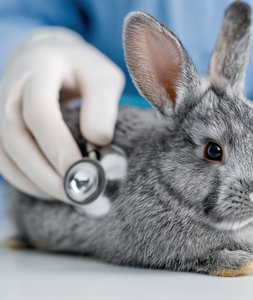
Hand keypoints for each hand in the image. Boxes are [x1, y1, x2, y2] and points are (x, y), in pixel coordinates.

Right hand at [0, 27, 124, 201]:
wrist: (49, 57)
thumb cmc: (82, 69)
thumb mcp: (103, 77)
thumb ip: (102, 106)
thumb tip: (98, 140)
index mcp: (38, 68)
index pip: (38, 110)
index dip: (57, 144)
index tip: (82, 169)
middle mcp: (9, 89)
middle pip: (16, 137)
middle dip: (46, 172)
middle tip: (79, 193)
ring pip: (6, 154)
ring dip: (37, 182)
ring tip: (71, 196)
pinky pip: (4, 161)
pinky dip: (27, 181)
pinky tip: (53, 191)